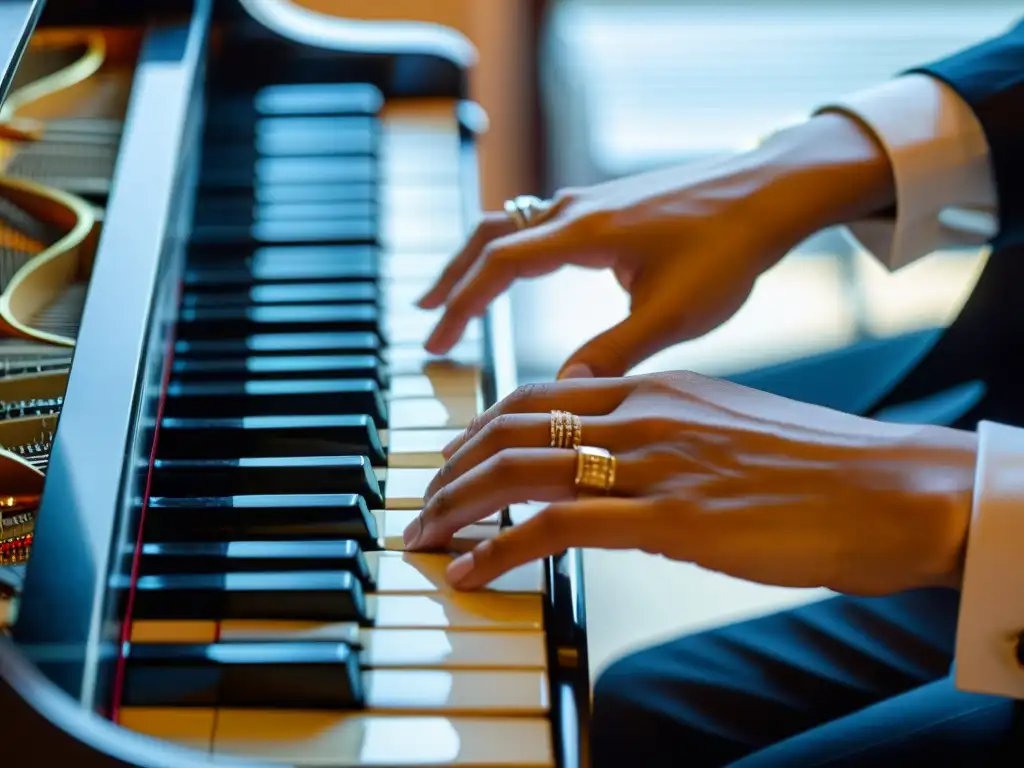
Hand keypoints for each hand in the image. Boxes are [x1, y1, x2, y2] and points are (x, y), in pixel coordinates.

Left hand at [404, 372, 976, 596]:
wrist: (887, 486)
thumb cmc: (812, 465)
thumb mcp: (724, 429)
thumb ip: (664, 437)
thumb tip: (619, 472)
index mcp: (655, 386)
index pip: (538, 394)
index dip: (481, 428)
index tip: (453, 460)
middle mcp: (642, 412)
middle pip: (512, 426)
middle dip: (451, 466)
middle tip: (421, 502)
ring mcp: (652, 461)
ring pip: (520, 469)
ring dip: (457, 505)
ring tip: (425, 537)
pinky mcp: (668, 515)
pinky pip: (555, 525)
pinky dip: (498, 547)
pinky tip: (471, 569)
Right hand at [419, 113, 894, 377]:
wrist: (771, 190)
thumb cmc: (729, 247)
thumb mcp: (672, 312)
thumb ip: (613, 351)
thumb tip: (563, 389)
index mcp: (583, 234)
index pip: (497, 266)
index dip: (459, 305)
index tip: (434, 341)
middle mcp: (577, 211)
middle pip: (488, 236)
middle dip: (451, 277)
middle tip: (422, 314)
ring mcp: (591, 204)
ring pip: (511, 225)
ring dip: (477, 260)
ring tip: (455, 294)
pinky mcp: (609, 207)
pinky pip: (539, 224)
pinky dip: (511, 251)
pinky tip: (519, 275)